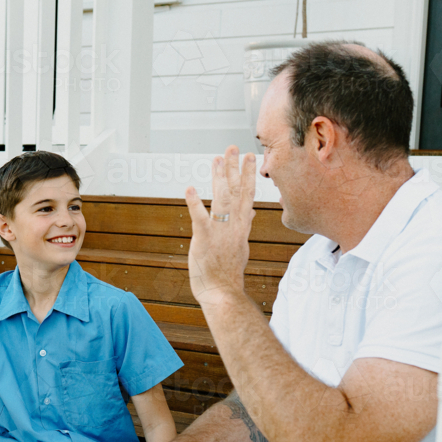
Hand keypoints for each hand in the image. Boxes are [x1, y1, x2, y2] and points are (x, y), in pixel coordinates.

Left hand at [184, 146, 256, 309]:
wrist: (223, 292)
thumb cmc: (228, 273)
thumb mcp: (241, 247)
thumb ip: (244, 227)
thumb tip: (251, 213)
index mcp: (242, 227)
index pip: (247, 195)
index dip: (248, 175)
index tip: (249, 158)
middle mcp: (234, 225)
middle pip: (236, 190)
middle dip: (235, 168)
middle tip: (233, 148)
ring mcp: (220, 231)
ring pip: (221, 198)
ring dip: (218, 177)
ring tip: (217, 159)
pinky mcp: (204, 239)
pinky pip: (199, 217)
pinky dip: (194, 202)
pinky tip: (189, 188)